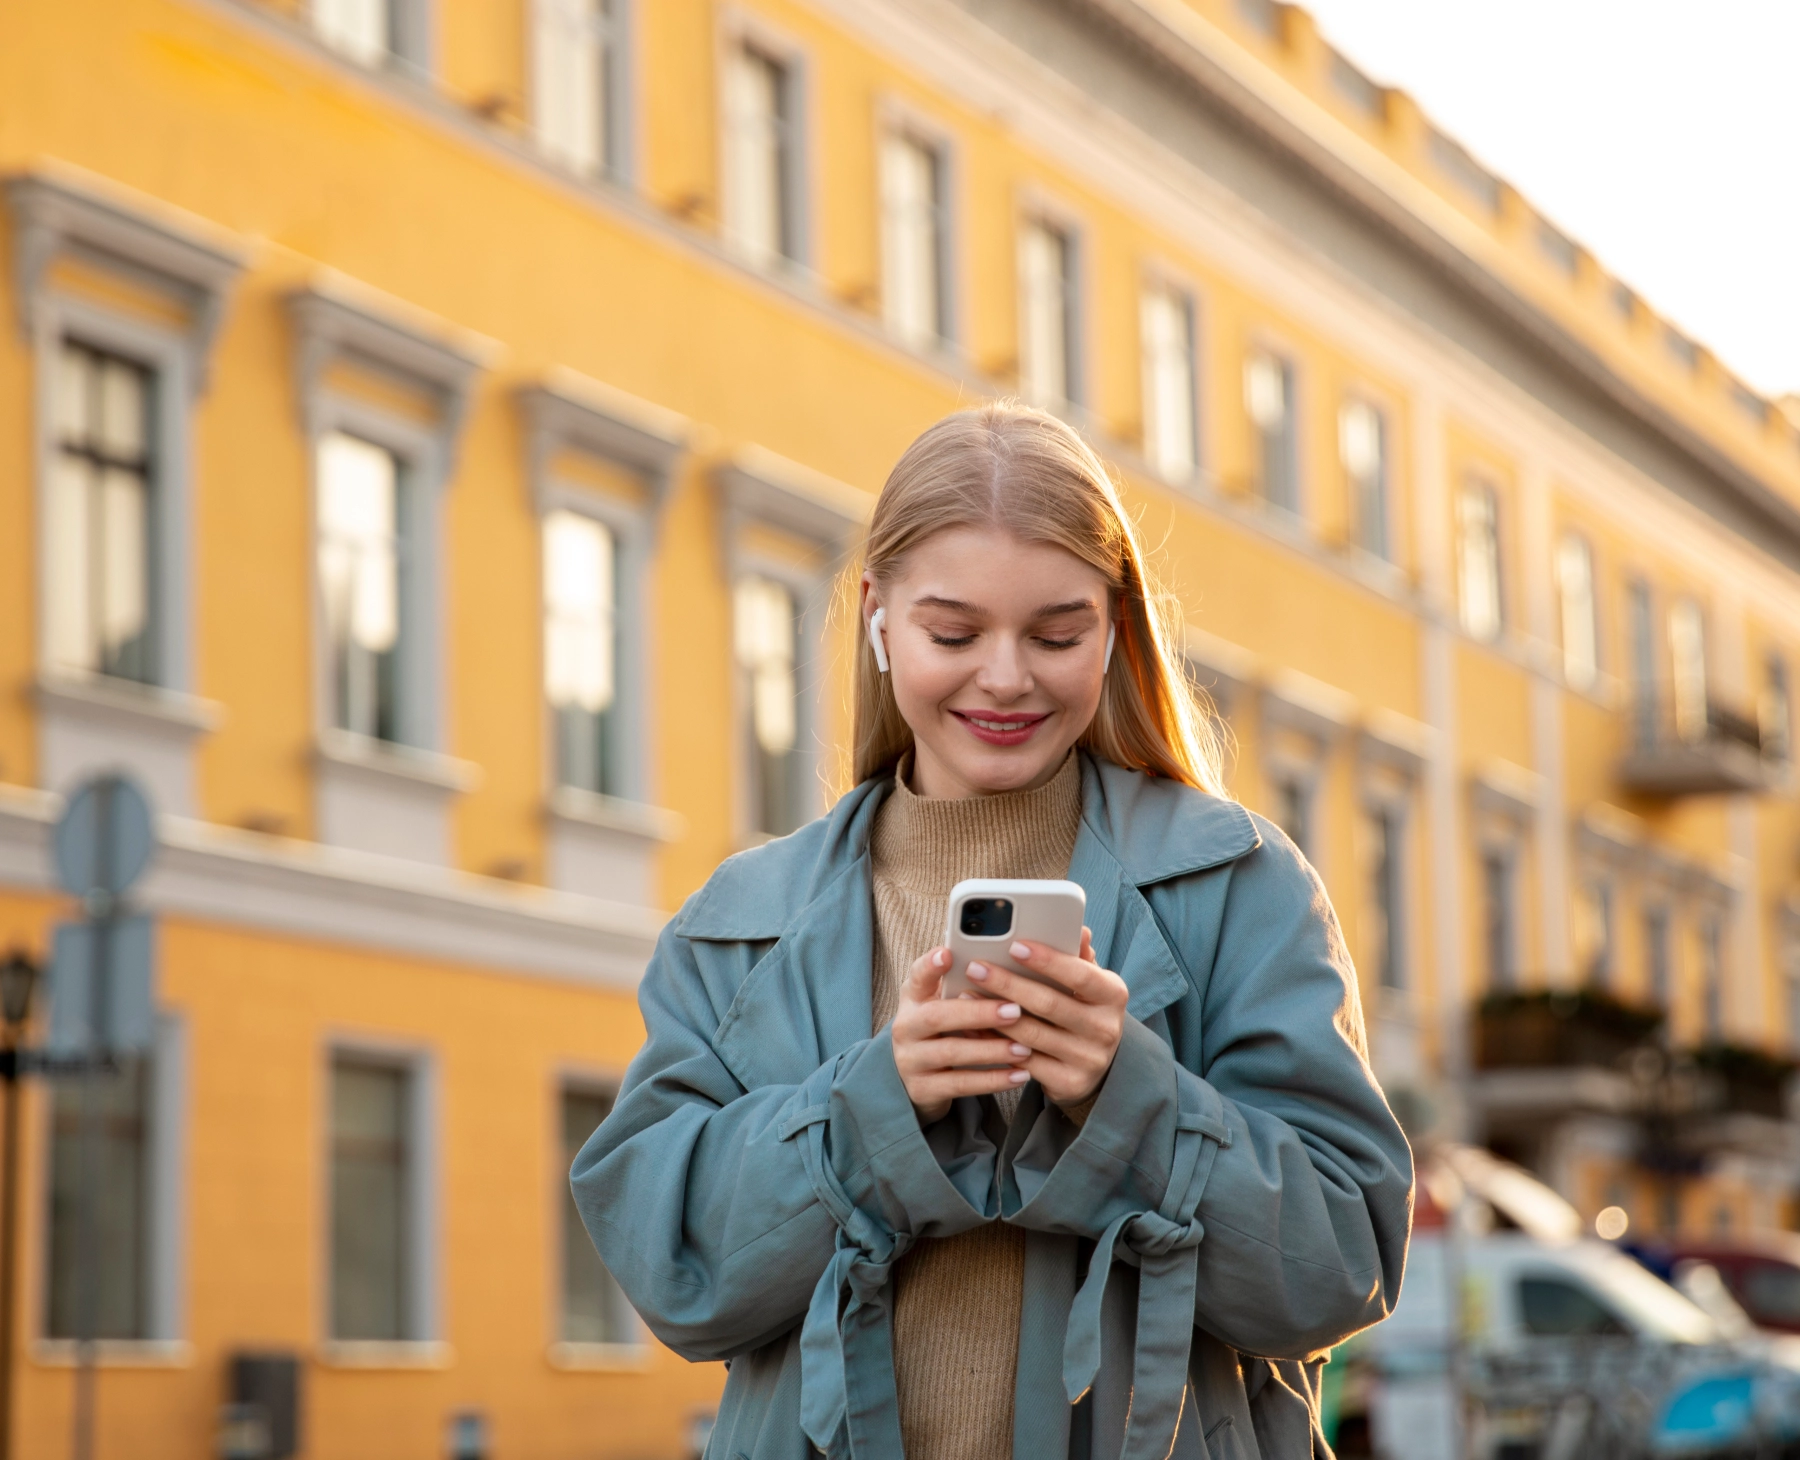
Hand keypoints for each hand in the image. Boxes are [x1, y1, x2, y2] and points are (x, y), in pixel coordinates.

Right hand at [892, 946, 1032, 1124]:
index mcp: (913, 998)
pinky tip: (1019, 1075)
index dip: (930, 965)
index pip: (917, 975)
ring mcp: (911, 1060)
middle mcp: (906, 1026)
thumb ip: (962, 985)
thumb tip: (1002, 963)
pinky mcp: (922, 1089)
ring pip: (951, 1052)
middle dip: (978, 1012)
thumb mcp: (941, 1004)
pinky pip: (960, 1084)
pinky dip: (992, 1080)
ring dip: (992, 1050)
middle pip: (937, 1015)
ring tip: (1024, 1048)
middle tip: (1015, 1010)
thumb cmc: (940, 1030)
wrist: (915, 1078)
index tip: (948, 954)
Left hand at [964, 928, 1125, 1107]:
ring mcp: (1088, 1058)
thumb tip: (1079, 930)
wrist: (1095, 1067)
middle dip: (1008, 983)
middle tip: (976, 967)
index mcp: (1113, 995)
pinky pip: (1022, 1061)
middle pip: (1049, 1003)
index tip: (1014, 945)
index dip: (1047, 960)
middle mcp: (1105, 1028)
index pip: (1080, 974)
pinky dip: (994, 1043)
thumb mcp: (1088, 984)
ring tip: (965, 995)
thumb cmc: (1083, 1011)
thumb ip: (1078, 958)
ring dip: (993, 1014)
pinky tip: (973, 1028)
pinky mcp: (1068, 1082)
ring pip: (1031, 1034)